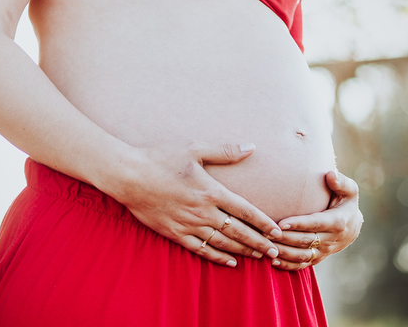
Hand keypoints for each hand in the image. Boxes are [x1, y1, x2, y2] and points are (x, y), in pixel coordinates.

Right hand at [112, 141, 286, 267]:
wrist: (130, 176)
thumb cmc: (162, 158)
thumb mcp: (194, 149)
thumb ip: (225, 151)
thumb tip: (251, 146)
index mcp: (211, 191)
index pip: (245, 211)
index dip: (264, 223)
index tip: (278, 232)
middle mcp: (203, 212)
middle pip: (239, 232)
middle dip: (260, 243)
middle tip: (276, 253)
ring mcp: (189, 225)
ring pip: (223, 243)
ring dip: (243, 251)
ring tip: (259, 257)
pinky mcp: (175, 233)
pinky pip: (202, 250)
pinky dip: (218, 257)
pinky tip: (230, 262)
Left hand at [268, 170, 361, 270]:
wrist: (352, 226)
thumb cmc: (346, 202)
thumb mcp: (349, 190)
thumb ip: (341, 182)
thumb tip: (330, 174)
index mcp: (338, 221)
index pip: (315, 223)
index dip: (298, 224)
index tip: (281, 222)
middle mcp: (331, 239)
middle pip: (305, 240)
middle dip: (284, 238)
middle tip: (264, 232)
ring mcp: (324, 251)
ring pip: (302, 255)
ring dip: (283, 252)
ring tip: (265, 245)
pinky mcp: (317, 258)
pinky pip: (302, 265)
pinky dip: (287, 265)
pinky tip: (272, 261)